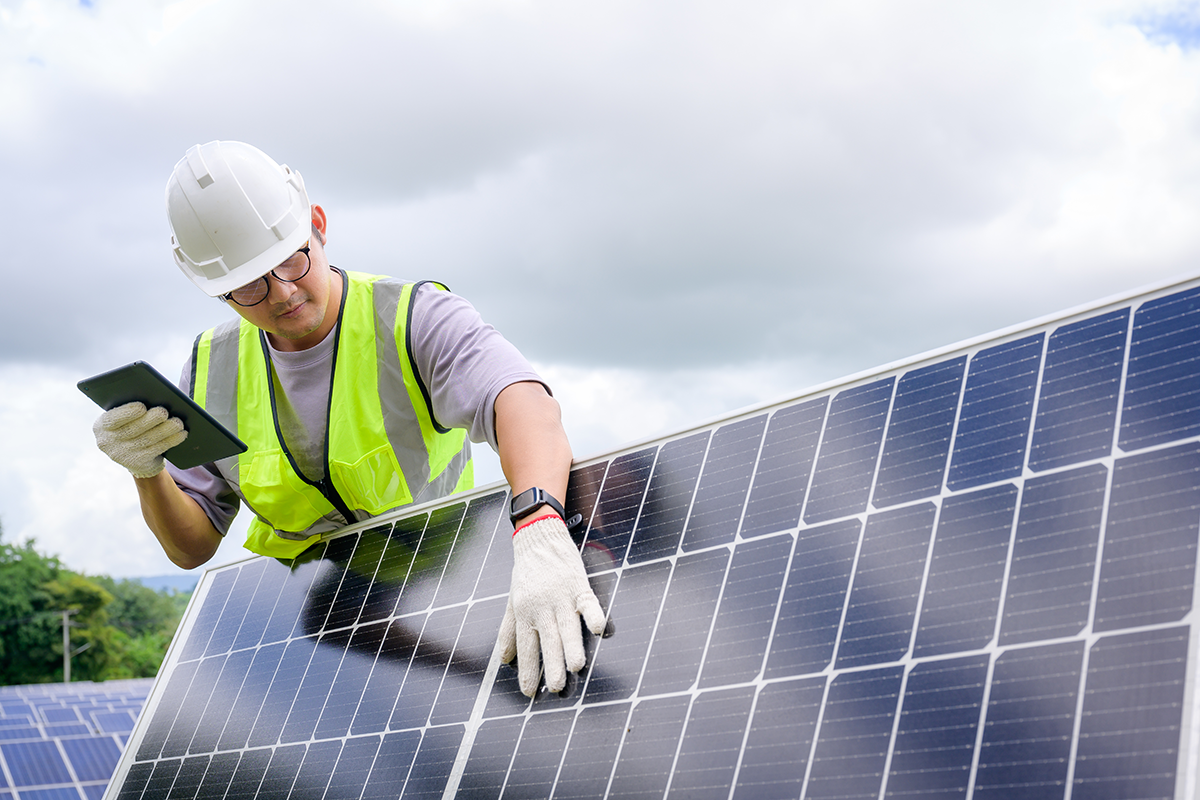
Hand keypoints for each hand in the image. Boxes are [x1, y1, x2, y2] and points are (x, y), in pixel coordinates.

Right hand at [93, 402, 186, 478]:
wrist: (133, 454)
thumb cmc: (130, 425)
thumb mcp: (124, 418)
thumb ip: (131, 408)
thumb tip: (154, 398)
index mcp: (102, 426)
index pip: (113, 419)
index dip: (127, 413)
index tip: (141, 406)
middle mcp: (108, 442)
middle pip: (133, 429)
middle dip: (151, 420)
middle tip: (164, 411)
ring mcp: (123, 455)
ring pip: (148, 439)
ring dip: (166, 430)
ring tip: (178, 422)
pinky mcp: (138, 463)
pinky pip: (158, 449)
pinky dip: (172, 440)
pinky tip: (181, 433)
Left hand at [498, 515, 606, 696]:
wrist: (538, 538)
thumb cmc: (526, 574)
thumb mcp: (512, 602)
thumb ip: (508, 632)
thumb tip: (504, 661)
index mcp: (524, 613)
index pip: (525, 647)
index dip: (527, 671)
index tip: (529, 693)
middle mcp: (541, 608)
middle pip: (548, 641)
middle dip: (552, 665)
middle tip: (557, 687)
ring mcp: (560, 596)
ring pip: (567, 626)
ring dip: (572, 646)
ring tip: (576, 667)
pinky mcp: (578, 584)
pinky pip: (587, 602)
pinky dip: (594, 615)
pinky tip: (600, 630)